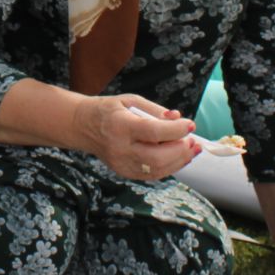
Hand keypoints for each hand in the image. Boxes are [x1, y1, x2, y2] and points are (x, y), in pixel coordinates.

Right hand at [70, 95, 197, 181]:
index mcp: (120, 126)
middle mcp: (120, 148)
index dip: (176, 130)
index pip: (153, 132)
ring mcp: (121, 163)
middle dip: (180, 150)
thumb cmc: (109, 110)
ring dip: (179, 161)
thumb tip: (178, 119)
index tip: (190, 125)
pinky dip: (168, 167)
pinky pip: (151, 174)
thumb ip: (155, 111)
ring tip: (191, 150)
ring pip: (156, 170)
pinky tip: (178, 158)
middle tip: (192, 141)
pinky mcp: (124, 172)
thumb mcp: (130, 100)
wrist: (83, 126)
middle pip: (156, 157)